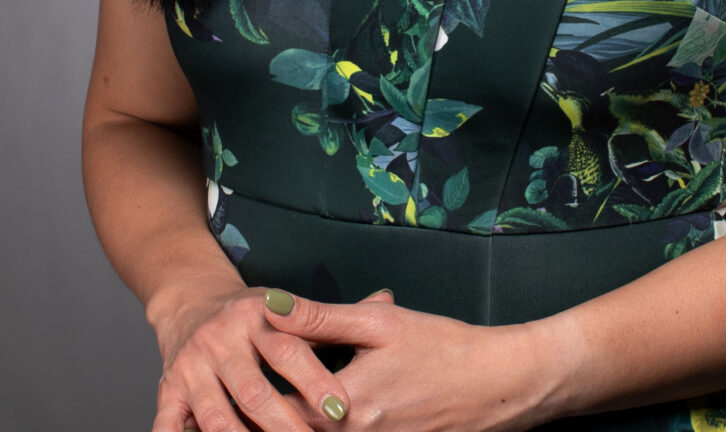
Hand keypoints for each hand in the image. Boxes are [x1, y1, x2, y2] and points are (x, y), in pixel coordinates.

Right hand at [150, 282, 355, 431]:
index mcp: (256, 315)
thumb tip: (387, 298)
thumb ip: (329, 315)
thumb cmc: (251, 314)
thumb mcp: (286, 304)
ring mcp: (192, 366)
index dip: (314, 381)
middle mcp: (221, 338)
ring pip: (217, 415)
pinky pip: (168, 423)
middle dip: (285, 425)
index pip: (289, 351)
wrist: (190, 301)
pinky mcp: (168, 389)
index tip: (341, 409)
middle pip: (254, 390)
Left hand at [260, 288, 556, 431]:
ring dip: (284, 420)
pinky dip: (316, 424)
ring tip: (262, 400)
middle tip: (235, 392)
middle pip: (287, 430)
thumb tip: (271, 306)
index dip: (248, 389)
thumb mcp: (380, 322)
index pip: (274, 408)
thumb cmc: (441, 347)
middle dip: (260, 413)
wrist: (495, 385)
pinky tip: (309, 408)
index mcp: (344, 408)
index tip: (230, 368)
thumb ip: (321, 318)